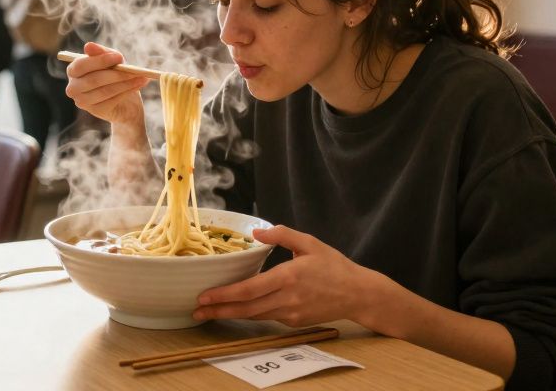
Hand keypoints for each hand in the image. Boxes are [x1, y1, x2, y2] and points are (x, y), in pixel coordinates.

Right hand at [64, 42, 148, 127]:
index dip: (100, 61)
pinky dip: (127, 91)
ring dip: (125, 83)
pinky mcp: (95, 110)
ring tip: (141, 77)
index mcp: (73, 70)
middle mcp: (73, 87)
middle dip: (116, 74)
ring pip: (105, 91)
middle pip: (93, 80)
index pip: (81, 66)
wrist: (124, 99)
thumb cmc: (114, 73)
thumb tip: (88, 45)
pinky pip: (112, 100)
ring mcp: (82, 101)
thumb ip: (101, 53)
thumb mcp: (111, 60)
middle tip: (134, 70)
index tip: (119, 57)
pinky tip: (138, 85)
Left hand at [193, 226, 380, 326]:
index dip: (225, 295)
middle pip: (246, 309)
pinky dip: (250, 314)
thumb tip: (256, 233)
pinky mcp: (294, 322)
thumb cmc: (334, 266)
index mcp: (288, 277)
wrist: (358, 294)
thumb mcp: (309, 243)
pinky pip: (267, 317)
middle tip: (196, 310)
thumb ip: (282, 235)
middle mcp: (287, 299)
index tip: (205, 296)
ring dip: (230, 315)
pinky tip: (236, 309)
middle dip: (219, 311)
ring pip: (254, 316)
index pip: (250, 290)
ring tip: (208, 313)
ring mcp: (291, 313)